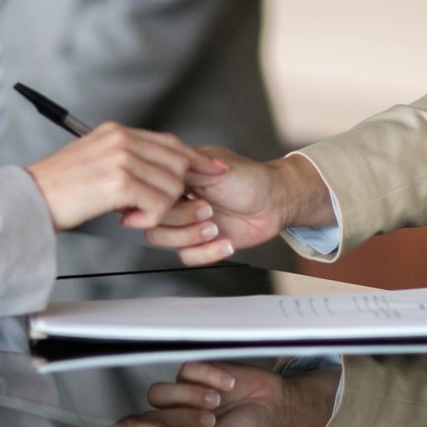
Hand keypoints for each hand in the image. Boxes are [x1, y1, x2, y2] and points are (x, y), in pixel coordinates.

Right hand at [25, 123, 209, 231]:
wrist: (30, 201)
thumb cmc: (56, 188)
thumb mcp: (92, 161)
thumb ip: (122, 158)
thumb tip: (150, 169)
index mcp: (116, 132)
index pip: (168, 142)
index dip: (194, 158)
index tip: (214, 169)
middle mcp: (120, 140)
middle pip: (176, 161)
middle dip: (180, 188)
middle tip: (168, 207)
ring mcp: (120, 158)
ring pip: (170, 184)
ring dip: (160, 207)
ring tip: (136, 215)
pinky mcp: (118, 181)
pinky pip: (156, 202)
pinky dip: (150, 217)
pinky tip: (130, 220)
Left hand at [117, 360, 338, 426]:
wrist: (276, 409)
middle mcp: (175, 418)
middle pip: (153, 414)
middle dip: (181, 418)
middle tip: (210, 421)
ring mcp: (184, 394)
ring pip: (161, 391)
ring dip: (190, 395)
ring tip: (217, 402)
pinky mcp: (197, 372)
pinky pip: (186, 369)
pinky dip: (207, 376)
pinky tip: (228, 385)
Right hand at [144, 148, 333, 265]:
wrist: (276, 201)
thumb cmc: (250, 179)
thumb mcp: (215, 169)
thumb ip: (184, 173)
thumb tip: (157, 175)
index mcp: (177, 181)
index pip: (150, 195)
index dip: (161, 201)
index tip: (181, 198)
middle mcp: (179, 203)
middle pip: (154, 222)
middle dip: (181, 220)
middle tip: (207, 210)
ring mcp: (188, 225)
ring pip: (166, 242)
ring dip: (192, 237)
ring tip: (215, 226)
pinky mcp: (202, 244)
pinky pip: (188, 257)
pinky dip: (208, 252)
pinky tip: (225, 241)